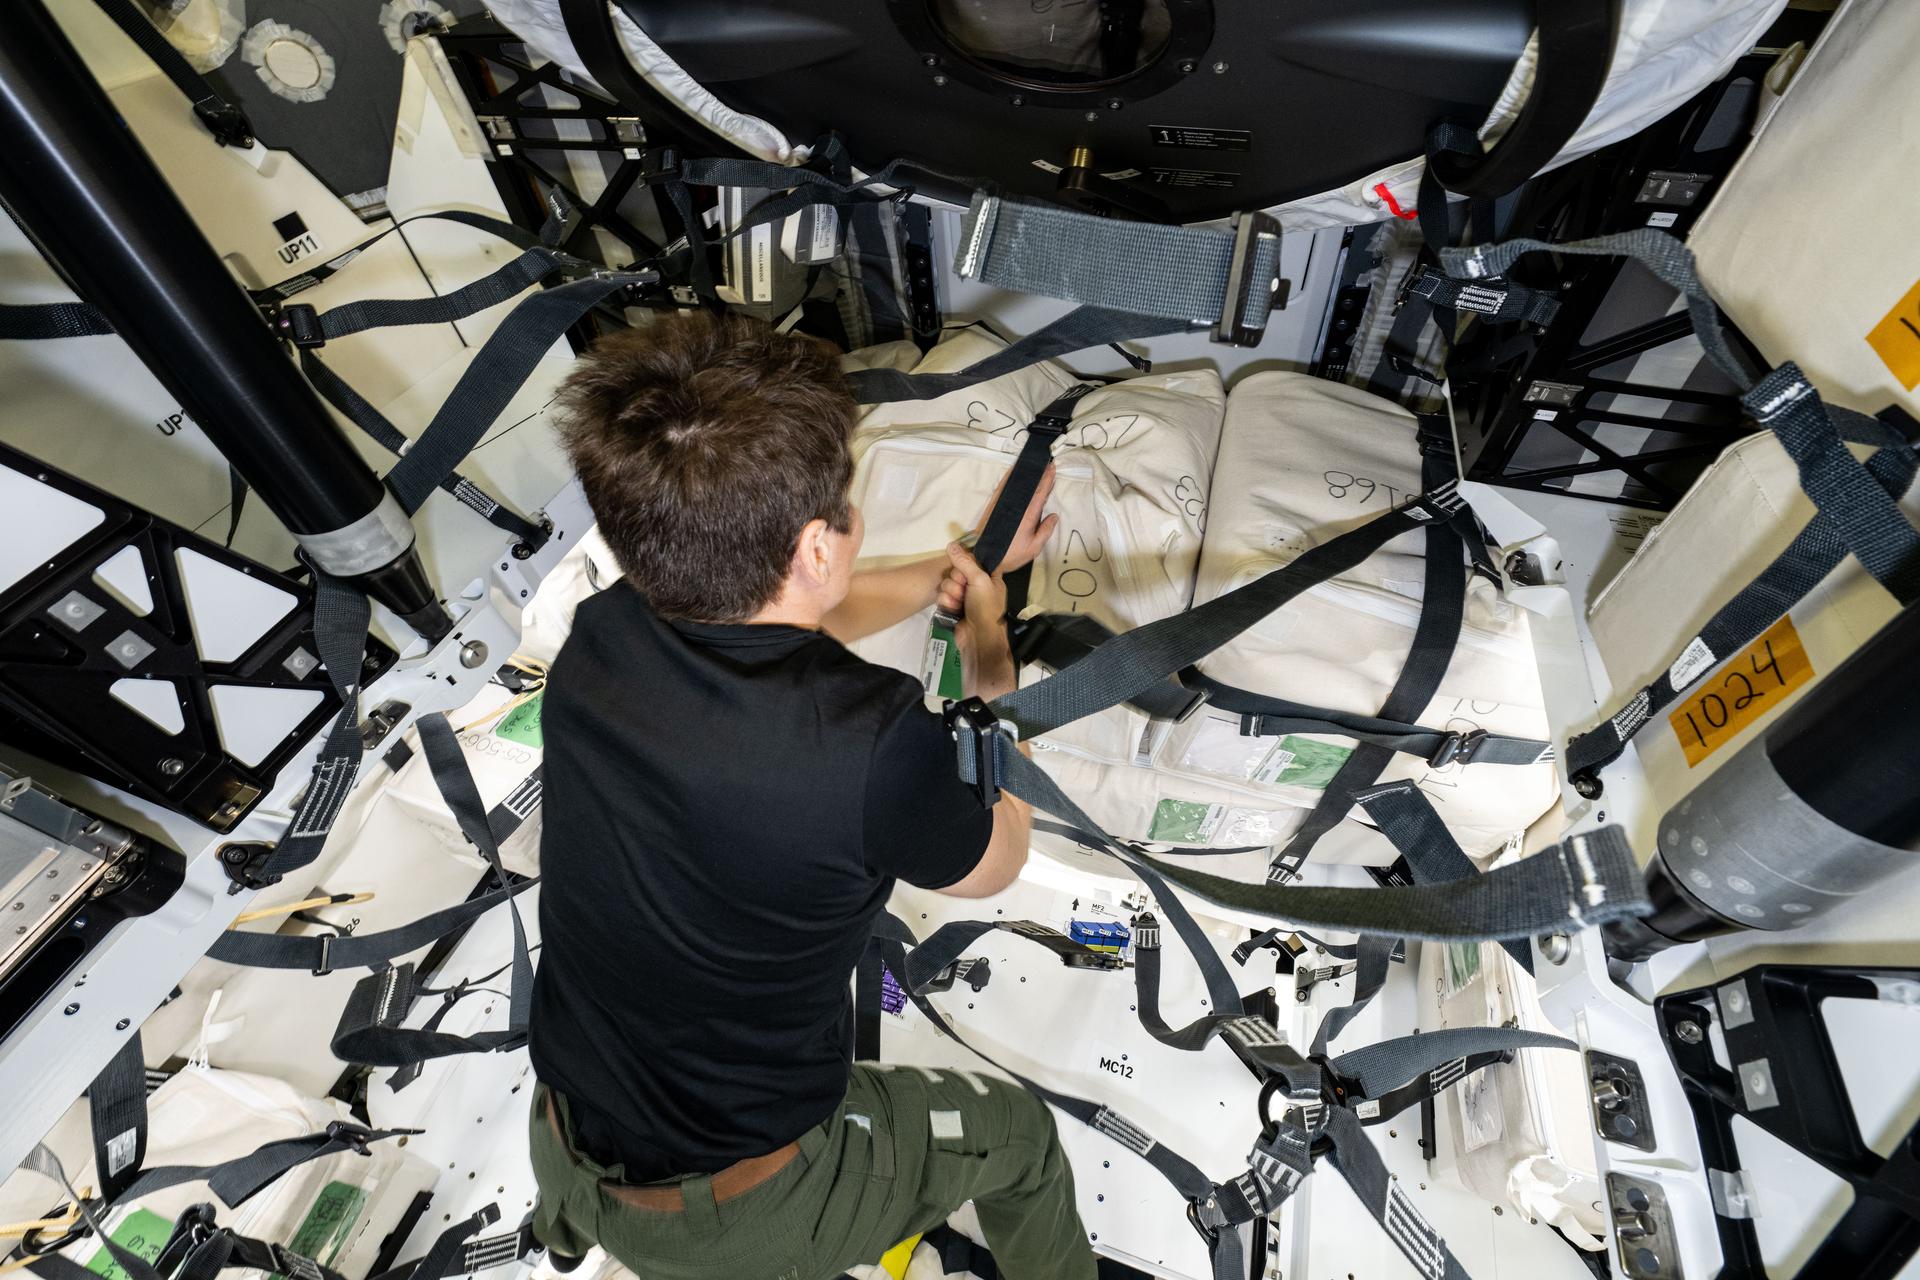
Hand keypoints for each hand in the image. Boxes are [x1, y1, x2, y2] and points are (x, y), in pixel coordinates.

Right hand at [944, 542, 1016, 700]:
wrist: (978, 638)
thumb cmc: (986, 608)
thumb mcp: (979, 580)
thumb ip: (964, 562)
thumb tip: (951, 544)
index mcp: (988, 577)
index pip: (971, 561)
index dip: (965, 564)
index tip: (965, 569)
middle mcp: (976, 585)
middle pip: (955, 572)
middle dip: (956, 581)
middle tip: (964, 591)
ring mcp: (963, 597)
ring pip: (946, 584)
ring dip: (951, 594)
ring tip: (959, 603)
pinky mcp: (953, 608)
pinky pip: (942, 597)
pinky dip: (946, 603)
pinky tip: (954, 610)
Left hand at [972, 463, 1059, 572]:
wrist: (984, 557)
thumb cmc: (1010, 555)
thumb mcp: (1034, 548)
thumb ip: (1045, 531)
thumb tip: (1054, 516)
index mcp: (1028, 516)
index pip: (1040, 493)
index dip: (1047, 480)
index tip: (1052, 468)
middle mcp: (1016, 507)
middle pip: (1030, 486)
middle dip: (1039, 474)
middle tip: (1046, 463)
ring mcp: (1004, 505)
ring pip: (1016, 485)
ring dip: (1025, 474)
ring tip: (1034, 466)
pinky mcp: (995, 506)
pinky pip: (1004, 488)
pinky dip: (1009, 479)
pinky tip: (1014, 473)